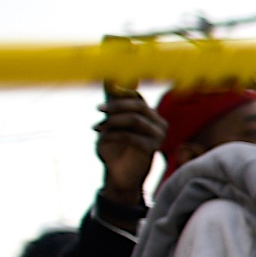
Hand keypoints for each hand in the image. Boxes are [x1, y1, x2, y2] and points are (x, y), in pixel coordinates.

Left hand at [95, 88, 161, 206]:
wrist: (118, 173)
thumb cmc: (113, 148)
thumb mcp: (109, 125)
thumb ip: (112, 108)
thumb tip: (109, 82)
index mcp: (149, 115)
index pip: (137, 97)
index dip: (122, 93)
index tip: (104, 92)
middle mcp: (158, 123)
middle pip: (138, 105)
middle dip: (116, 106)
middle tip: (99, 109)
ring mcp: (158, 135)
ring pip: (135, 119)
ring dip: (113, 121)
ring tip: (97, 127)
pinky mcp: (153, 148)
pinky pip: (131, 136)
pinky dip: (114, 135)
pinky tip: (103, 138)